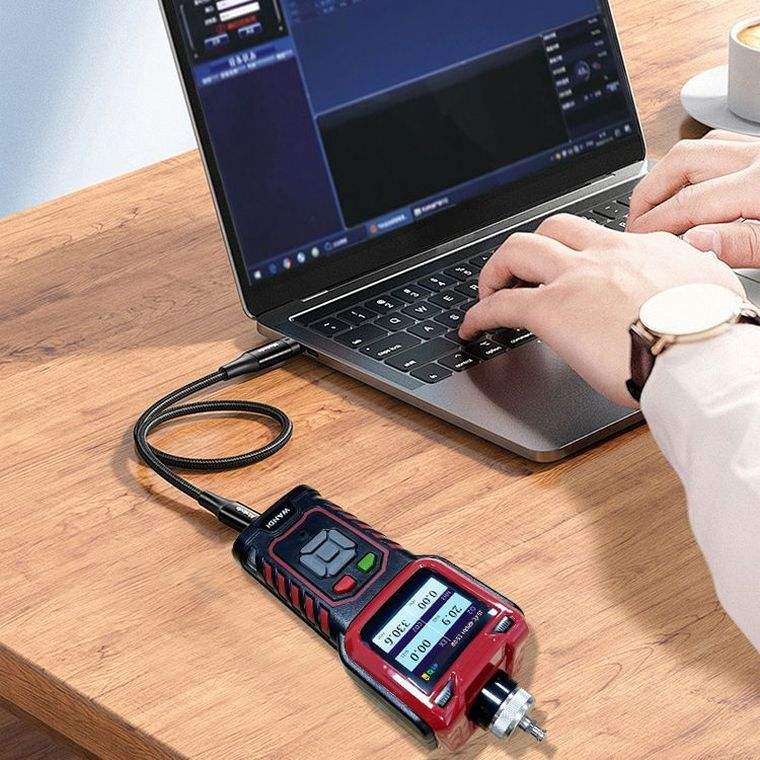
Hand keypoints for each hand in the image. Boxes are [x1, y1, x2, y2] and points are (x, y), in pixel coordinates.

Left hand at [459, 215, 743, 406]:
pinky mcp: (551, 310)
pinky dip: (479, 313)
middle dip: (528, 249)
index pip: (594, 235)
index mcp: (641, 248)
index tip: (566, 266)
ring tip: (488, 292)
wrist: (700, 354)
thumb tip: (691, 279)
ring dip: (496, 270)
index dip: (571, 249)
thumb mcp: (708, 287)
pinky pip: (500, 304)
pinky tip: (472, 327)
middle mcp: (603, 254)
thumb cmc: (710, 333)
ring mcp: (574, 278)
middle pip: (550, 229)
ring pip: (517, 250)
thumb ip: (688, 275)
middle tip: (518, 274)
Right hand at [627, 130, 759, 266]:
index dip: (656, 222)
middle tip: (637, 221)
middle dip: (650, 191)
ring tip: (656, 206)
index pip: (690, 201)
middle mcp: (759, 157)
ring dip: (668, 175)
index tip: (638, 239)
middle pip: (683, 160)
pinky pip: (720, 146)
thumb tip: (695, 242)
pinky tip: (689, 188)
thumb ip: (741, 245)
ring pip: (699, 147)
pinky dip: (694, 166)